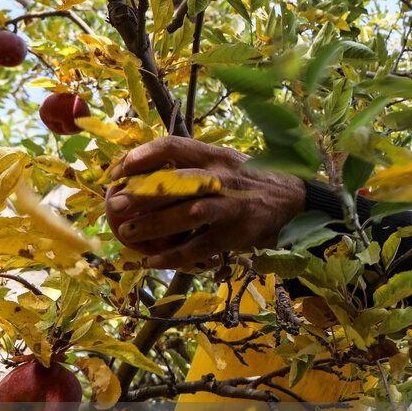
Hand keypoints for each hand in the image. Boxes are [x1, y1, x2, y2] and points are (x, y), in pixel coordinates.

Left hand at [104, 136, 305, 269]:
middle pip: (176, 181)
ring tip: (127, 234)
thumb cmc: (250, 182)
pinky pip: (200, 247)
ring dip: (153, 226)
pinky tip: (153, 263)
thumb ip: (192, 165)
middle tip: (115, 205)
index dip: (141, 157)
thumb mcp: (226, 162)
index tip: (117, 171)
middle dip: (141, 194)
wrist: (295, 201)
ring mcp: (232, 206)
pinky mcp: (238, 233)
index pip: (173, 147)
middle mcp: (223, 178)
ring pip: (188, 214)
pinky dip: (174, 257)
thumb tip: (143, 171)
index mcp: (216, 156)